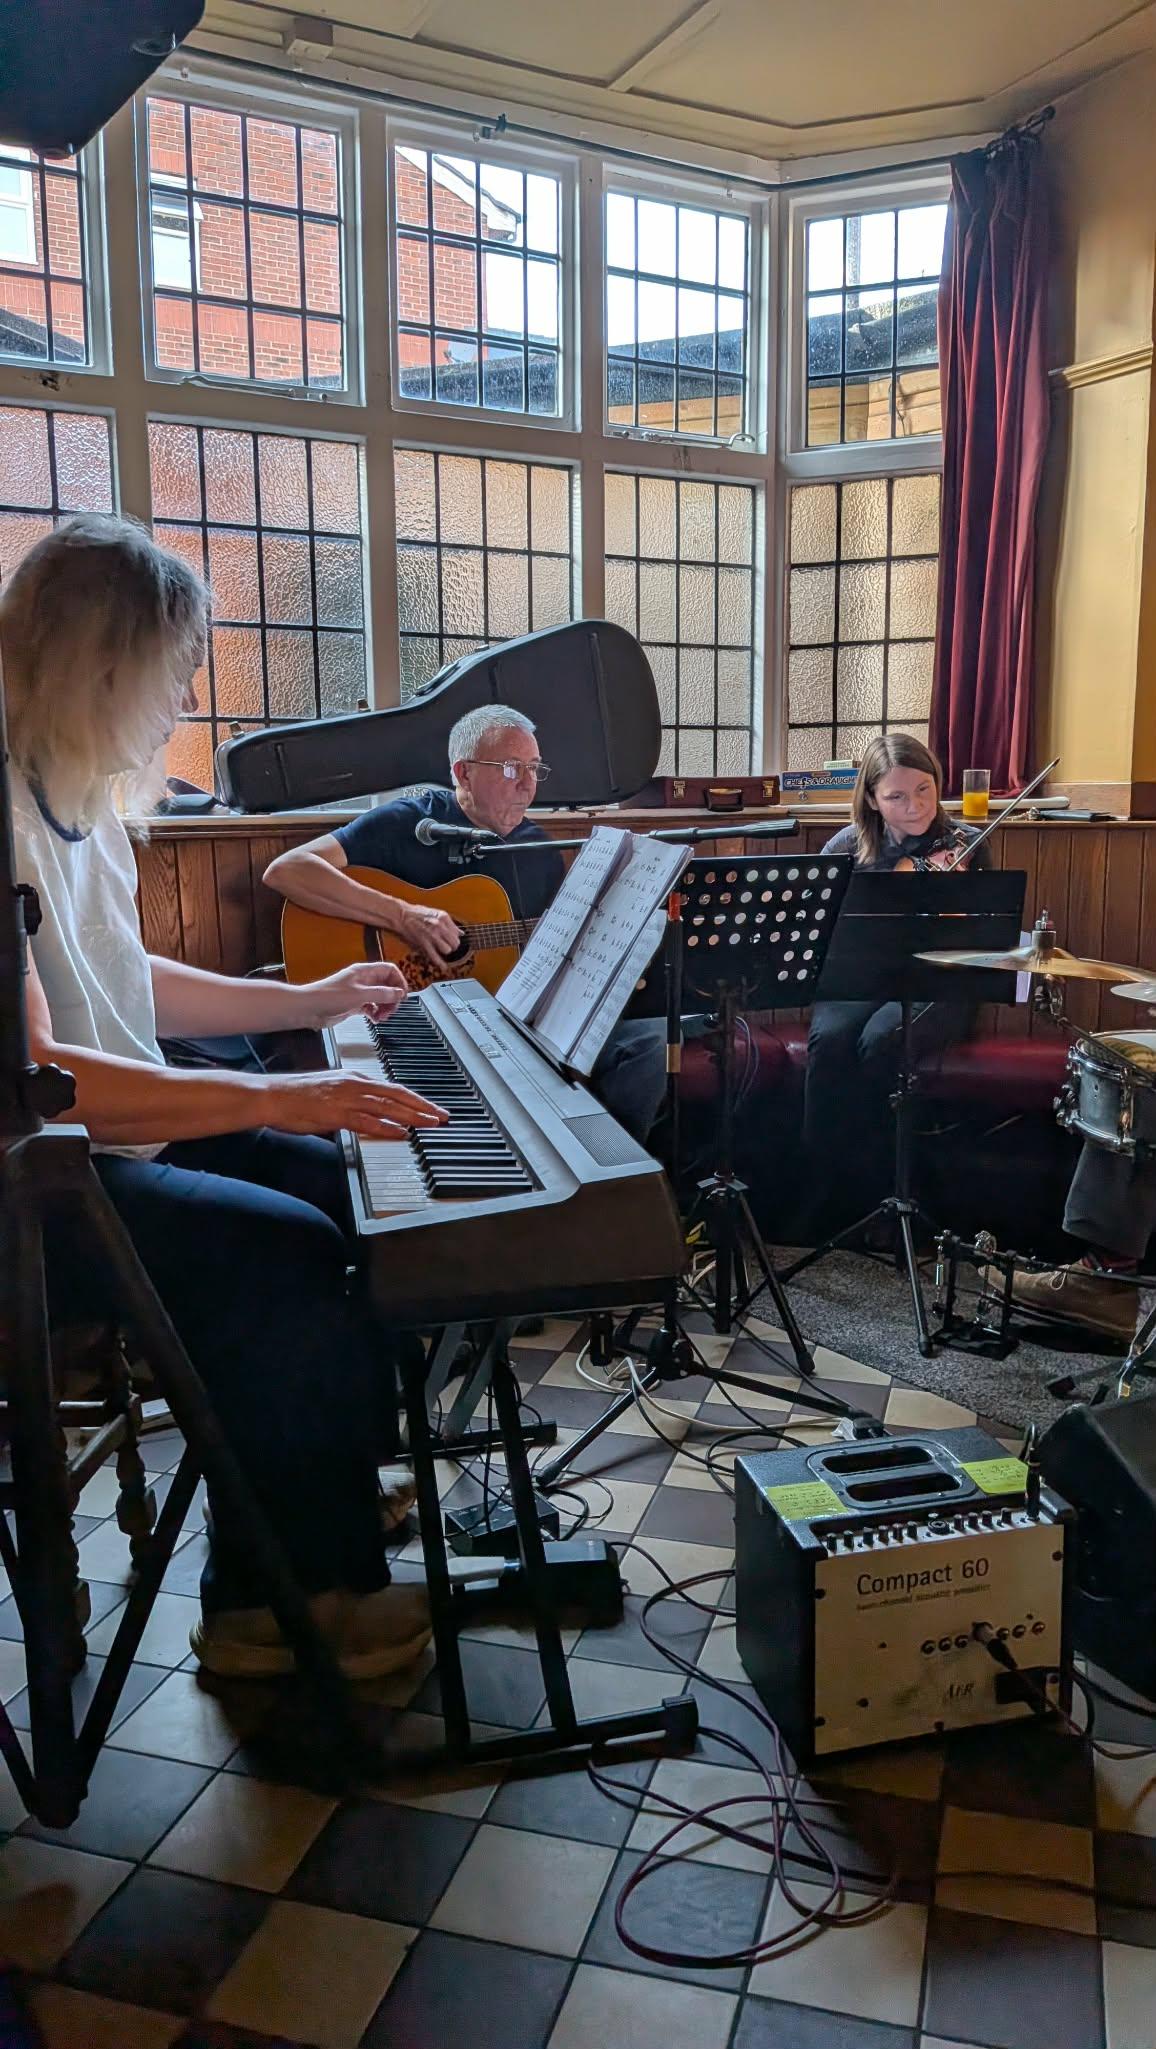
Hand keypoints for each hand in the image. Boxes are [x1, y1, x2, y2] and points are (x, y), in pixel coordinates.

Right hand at [264, 1070, 449, 1140]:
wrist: (272, 1095)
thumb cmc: (297, 1096)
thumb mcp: (331, 1091)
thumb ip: (353, 1099)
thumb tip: (371, 1111)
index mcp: (354, 1077)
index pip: (393, 1088)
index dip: (415, 1099)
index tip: (431, 1108)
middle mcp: (354, 1084)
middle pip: (397, 1094)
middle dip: (423, 1106)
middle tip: (442, 1116)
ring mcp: (346, 1097)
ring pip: (388, 1106)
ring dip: (412, 1115)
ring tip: (431, 1123)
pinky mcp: (336, 1113)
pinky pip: (367, 1120)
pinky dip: (386, 1127)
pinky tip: (400, 1133)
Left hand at [298, 962, 408, 1028]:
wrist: (309, 1008)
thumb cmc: (328, 996)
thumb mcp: (361, 994)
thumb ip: (382, 994)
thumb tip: (399, 993)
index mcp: (364, 972)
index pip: (390, 970)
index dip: (399, 981)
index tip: (402, 995)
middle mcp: (362, 980)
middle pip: (387, 985)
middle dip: (392, 998)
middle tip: (392, 1009)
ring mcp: (358, 993)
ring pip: (380, 998)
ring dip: (384, 1007)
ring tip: (382, 1016)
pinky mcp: (353, 1004)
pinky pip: (371, 1007)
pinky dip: (375, 1013)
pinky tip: (374, 1019)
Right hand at [397, 903, 461, 967]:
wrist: (400, 915)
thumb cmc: (416, 913)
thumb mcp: (435, 913)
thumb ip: (448, 923)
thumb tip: (461, 932)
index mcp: (443, 917)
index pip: (457, 933)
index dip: (454, 938)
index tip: (450, 940)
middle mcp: (439, 926)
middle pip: (455, 942)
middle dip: (452, 946)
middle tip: (447, 946)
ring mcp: (432, 935)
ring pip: (447, 950)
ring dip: (445, 951)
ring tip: (441, 950)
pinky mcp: (423, 943)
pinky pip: (435, 956)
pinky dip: (440, 963)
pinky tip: (443, 966)